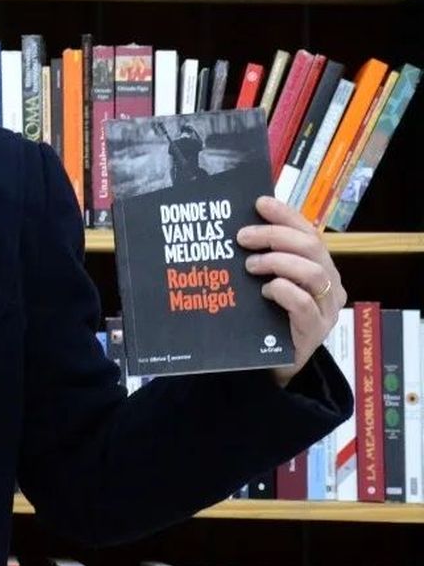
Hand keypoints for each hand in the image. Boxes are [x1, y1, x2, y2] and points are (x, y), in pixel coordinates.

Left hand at [236, 196, 346, 386]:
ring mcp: (325, 309)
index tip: (259, 202)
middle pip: (312, 246)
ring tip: (250, 265)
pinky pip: (304, 305)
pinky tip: (266, 290)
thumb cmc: (266, 315)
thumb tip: (236, 226)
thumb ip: (261, 256)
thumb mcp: (264, 280)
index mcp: (318, 265)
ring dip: (278, 262)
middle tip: (243, 237)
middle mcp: (329, 284)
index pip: (308, 230)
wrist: (271, 363)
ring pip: (314, 273)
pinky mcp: (314, 332)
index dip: (285, 214)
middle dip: (275, 235)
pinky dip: (283, 291)